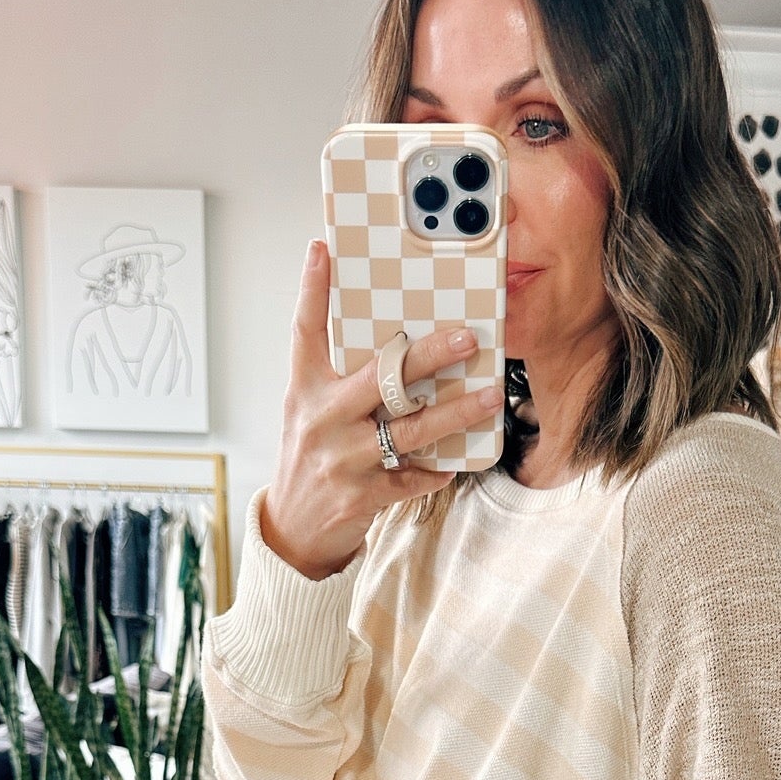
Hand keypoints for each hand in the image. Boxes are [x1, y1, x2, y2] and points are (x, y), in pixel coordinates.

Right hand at [261, 239, 501, 580]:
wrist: (292, 530)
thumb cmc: (313, 460)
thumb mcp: (311, 413)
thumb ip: (342, 382)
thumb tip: (394, 347)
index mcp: (304, 390)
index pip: (305, 331)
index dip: (312, 289)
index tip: (322, 249)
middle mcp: (320, 418)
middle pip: (380, 376)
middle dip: (428, 356)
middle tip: (467, 339)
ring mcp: (340, 458)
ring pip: (408, 428)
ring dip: (455, 413)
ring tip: (488, 397)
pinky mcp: (359, 494)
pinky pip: (410, 477)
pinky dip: (435, 470)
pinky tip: (455, 464)